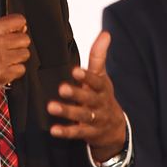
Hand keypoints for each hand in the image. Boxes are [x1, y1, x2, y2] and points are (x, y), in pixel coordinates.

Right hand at [0, 14, 30, 102]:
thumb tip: (20, 27)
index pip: (18, 20)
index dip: (20, 26)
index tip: (19, 30)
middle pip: (25, 39)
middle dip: (19, 44)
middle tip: (10, 48)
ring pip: (25, 54)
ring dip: (18, 58)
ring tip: (6, 60)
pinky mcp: (2, 74)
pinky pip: (21, 69)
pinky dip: (15, 71)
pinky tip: (5, 69)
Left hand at [47, 31, 126, 162]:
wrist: (115, 128)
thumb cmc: (102, 96)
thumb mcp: (102, 76)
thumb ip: (99, 56)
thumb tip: (105, 33)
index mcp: (102, 88)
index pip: (96, 81)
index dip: (86, 76)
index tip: (75, 70)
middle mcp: (100, 103)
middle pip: (89, 98)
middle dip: (76, 94)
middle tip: (61, 88)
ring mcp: (95, 120)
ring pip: (82, 116)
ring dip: (67, 112)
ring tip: (51, 107)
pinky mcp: (89, 134)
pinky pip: (77, 133)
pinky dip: (66, 132)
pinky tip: (54, 130)